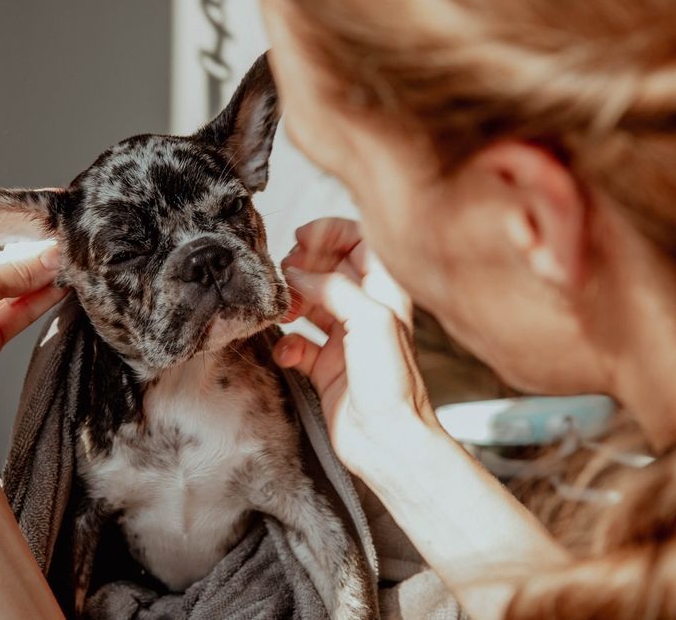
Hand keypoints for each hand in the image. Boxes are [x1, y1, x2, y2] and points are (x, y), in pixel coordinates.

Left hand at [0, 232, 66, 459]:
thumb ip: (16, 269)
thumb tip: (50, 256)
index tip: (32, 214)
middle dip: (22, 252)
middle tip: (54, 238)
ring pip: (6, 286)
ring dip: (34, 276)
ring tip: (64, 261)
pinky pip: (14, 310)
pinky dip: (36, 300)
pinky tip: (59, 286)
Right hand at [274, 218, 437, 474]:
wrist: (388, 441)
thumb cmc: (392, 384)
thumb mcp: (370, 319)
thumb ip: (334, 287)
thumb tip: (299, 274)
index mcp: (386, 293)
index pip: (360, 243)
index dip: (331, 233)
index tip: (302, 237)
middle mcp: (366, 312)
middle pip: (330, 270)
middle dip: (305, 266)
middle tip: (287, 272)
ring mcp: (345, 340)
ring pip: (311, 304)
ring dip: (292, 302)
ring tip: (283, 309)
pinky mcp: (326, 368)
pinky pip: (299, 344)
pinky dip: (287, 344)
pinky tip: (287, 352)